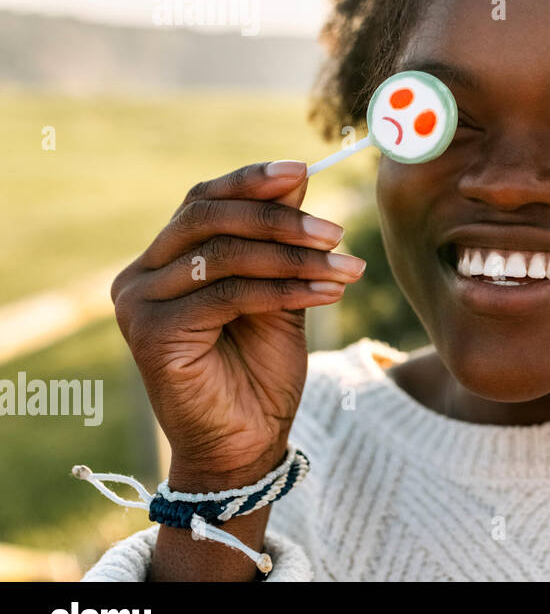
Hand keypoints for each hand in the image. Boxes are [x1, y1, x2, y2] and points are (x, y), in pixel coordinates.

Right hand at [111, 161, 365, 485]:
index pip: (204, 200)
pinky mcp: (150, 333)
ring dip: (295, 258)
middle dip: (279, 219)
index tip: (302, 170)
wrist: (248, 444)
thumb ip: (282, 240)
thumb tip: (298, 176)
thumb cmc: (261, 371)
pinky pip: (229, 294)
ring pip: (225, 255)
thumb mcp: (280, 291)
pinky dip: (285, 289)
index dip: (251, 181)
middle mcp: (141, 275)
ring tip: (347, 268)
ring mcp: (139, 303)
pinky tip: (328, 292)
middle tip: (336, 231)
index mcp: (166, 259)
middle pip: (209, 218)